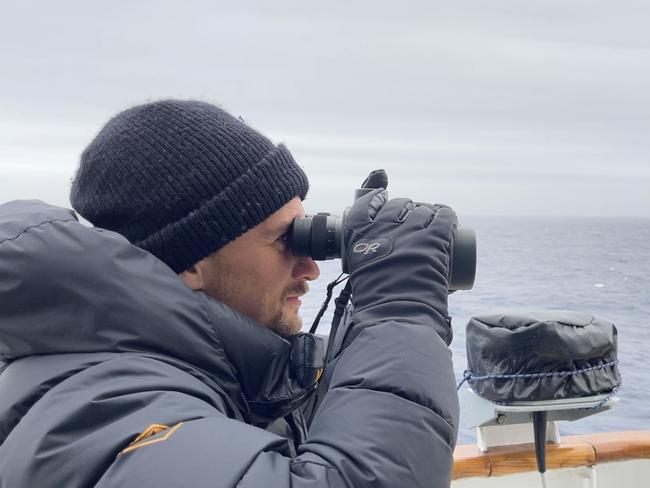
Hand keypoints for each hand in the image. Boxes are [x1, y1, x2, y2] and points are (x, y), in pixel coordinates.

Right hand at [343, 189, 456, 344]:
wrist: (396, 314)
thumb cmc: (376, 301)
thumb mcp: (360, 273)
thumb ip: (365, 263)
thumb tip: (380, 261)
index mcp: (360, 234)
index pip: (366, 205)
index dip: (375, 200)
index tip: (381, 201)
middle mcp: (384, 226)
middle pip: (396, 205)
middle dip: (404, 208)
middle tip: (409, 220)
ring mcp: (410, 230)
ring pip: (422, 209)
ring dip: (426, 212)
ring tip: (431, 222)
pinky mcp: (434, 237)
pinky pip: (445, 216)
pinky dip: (446, 213)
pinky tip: (447, 216)